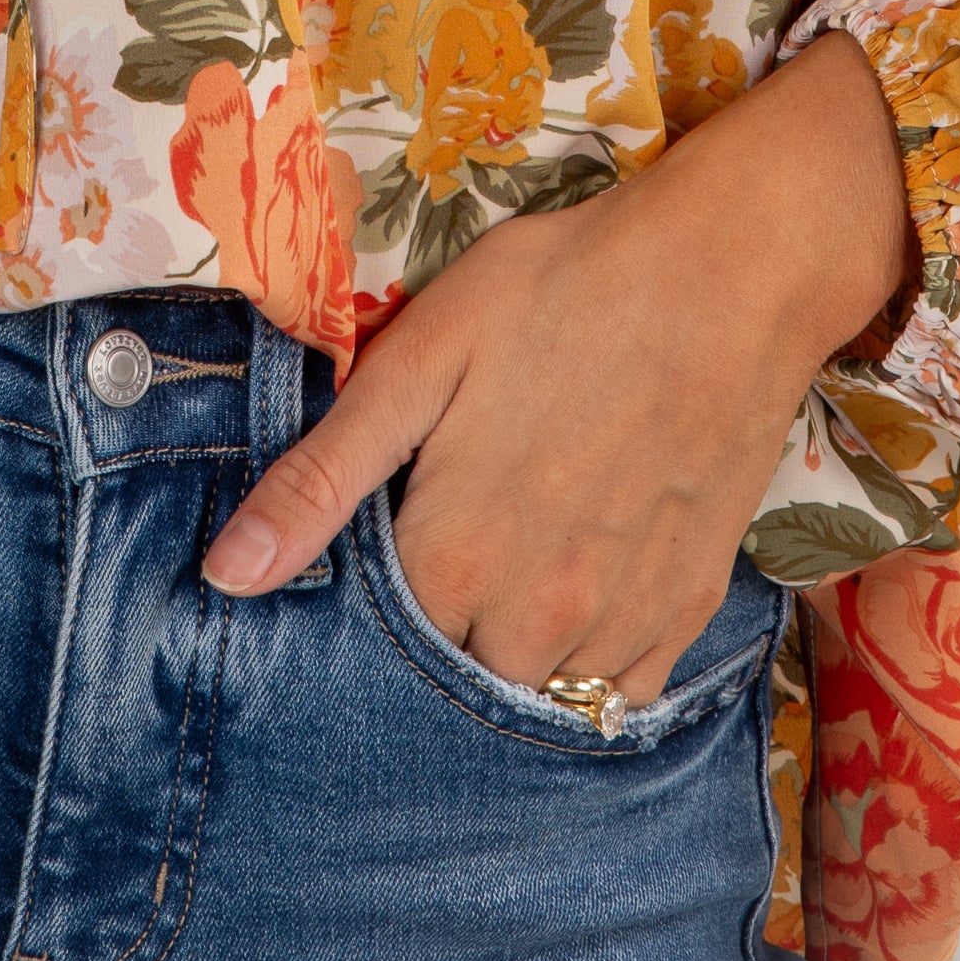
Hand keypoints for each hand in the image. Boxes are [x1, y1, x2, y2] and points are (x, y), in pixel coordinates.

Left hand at [201, 33, 915, 702]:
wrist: (733, 272)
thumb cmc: (563, 292)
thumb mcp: (421, 358)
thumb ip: (323, 478)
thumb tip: (226, 577)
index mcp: (456, 560)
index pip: (376, 641)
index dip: (364, 593)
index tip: (381, 535)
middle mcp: (539, 620)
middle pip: (454, 672)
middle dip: (437, 623)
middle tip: (452, 528)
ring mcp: (624, 622)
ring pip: (538, 689)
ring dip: (513, 645)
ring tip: (516, 549)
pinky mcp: (692, 606)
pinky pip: (621, 688)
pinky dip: (590, 656)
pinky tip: (581, 579)